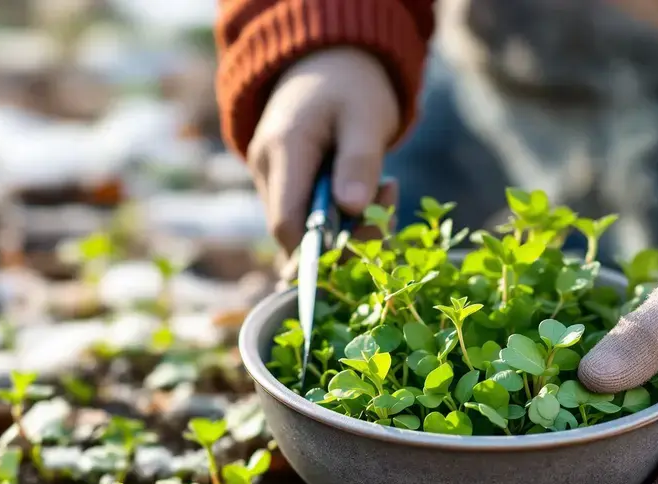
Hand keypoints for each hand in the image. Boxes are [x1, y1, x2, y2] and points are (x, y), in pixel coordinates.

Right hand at [249, 47, 399, 251]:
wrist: (328, 60)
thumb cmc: (351, 84)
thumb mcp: (366, 116)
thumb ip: (359, 162)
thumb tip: (351, 209)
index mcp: (283, 149)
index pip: (287, 223)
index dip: (320, 250)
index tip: (367, 244)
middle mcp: (267, 168)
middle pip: (295, 233)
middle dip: (347, 237)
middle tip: (390, 203)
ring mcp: (271, 178)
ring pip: (304, 229)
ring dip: (350, 225)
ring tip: (387, 188)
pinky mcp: (283, 184)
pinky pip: (309, 217)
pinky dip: (342, 215)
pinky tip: (370, 190)